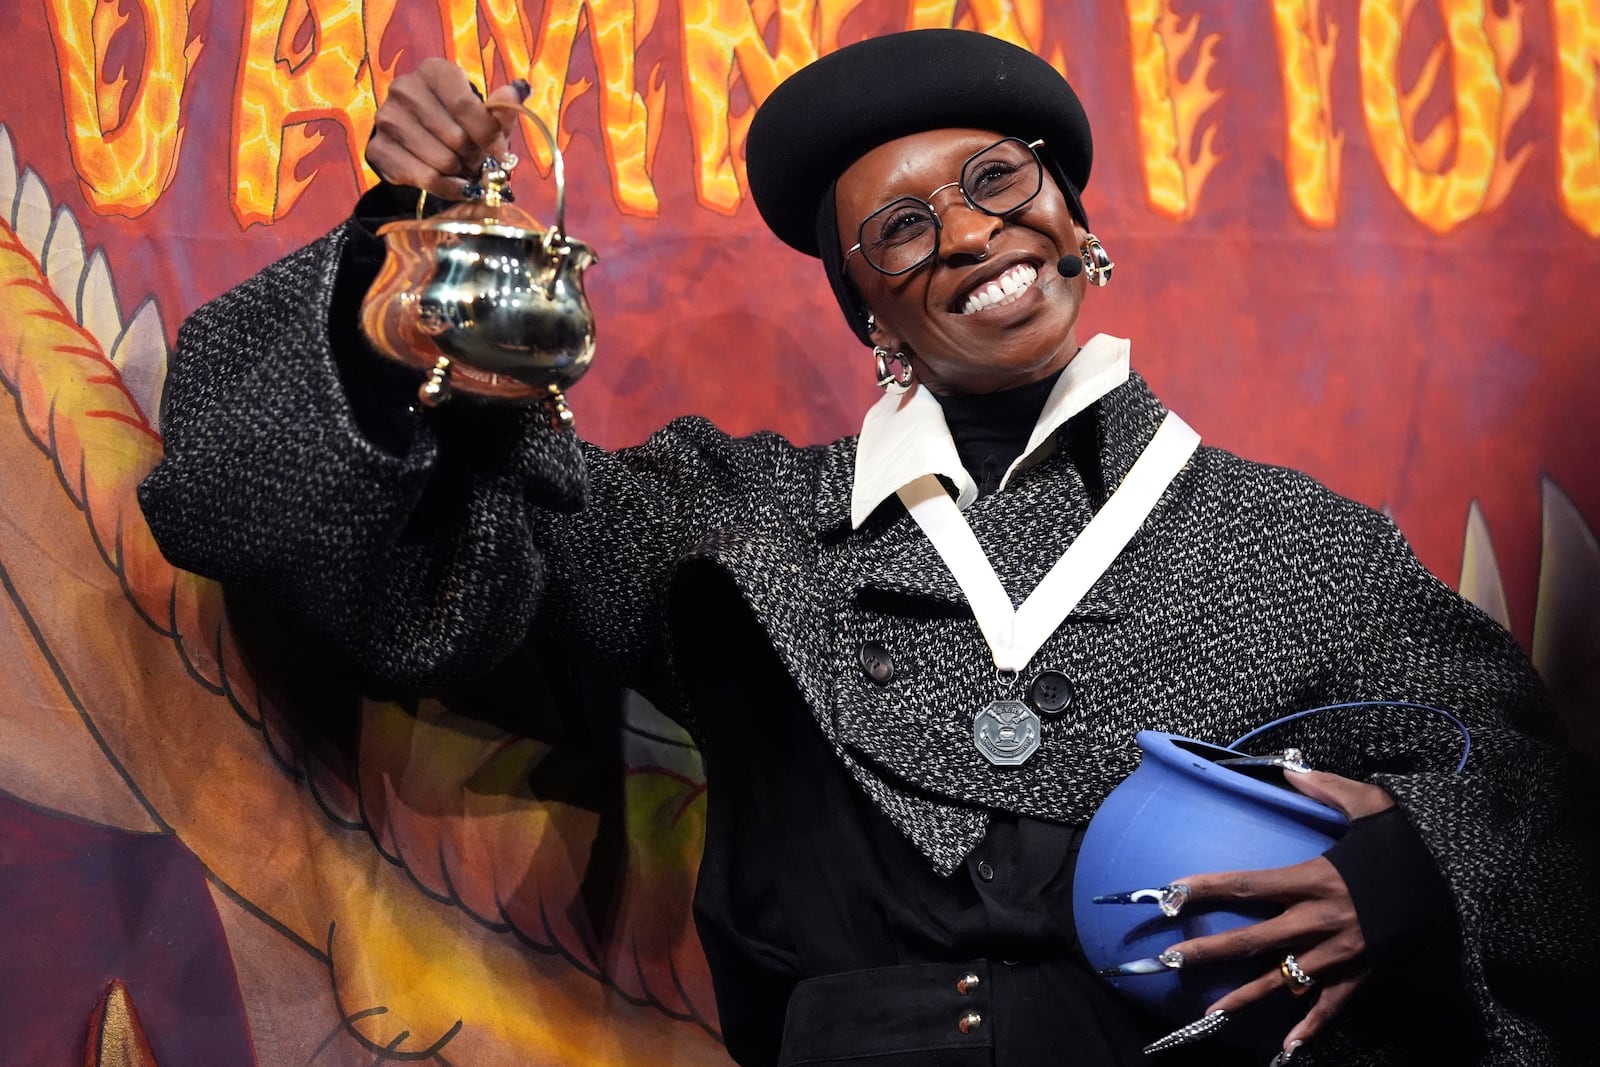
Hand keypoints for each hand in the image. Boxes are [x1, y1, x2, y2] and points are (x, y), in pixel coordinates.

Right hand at [366, 59, 527, 199]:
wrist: (420, 143)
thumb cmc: (459, 124)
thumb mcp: (484, 115)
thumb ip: (501, 108)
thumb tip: (518, 91)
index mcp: (434, 71)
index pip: (465, 106)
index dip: (488, 136)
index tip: (501, 154)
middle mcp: (405, 89)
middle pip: (455, 137)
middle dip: (474, 158)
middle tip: (478, 164)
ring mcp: (387, 118)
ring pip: (440, 161)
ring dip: (460, 174)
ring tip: (463, 170)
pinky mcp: (378, 149)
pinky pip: (422, 178)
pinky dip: (445, 188)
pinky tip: (452, 184)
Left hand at [1161, 770, 1393, 1056]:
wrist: (1457, 885)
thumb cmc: (1406, 844)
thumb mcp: (1369, 804)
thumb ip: (1325, 787)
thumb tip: (1288, 770)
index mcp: (1314, 879)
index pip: (1248, 885)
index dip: (1208, 888)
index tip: (1170, 893)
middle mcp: (1320, 920)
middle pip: (1254, 940)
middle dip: (1210, 951)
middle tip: (1171, 959)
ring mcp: (1340, 952)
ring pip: (1284, 979)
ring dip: (1246, 997)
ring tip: (1210, 1013)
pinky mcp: (1362, 972)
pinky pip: (1332, 1004)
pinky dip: (1310, 1026)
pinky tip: (1287, 1047)